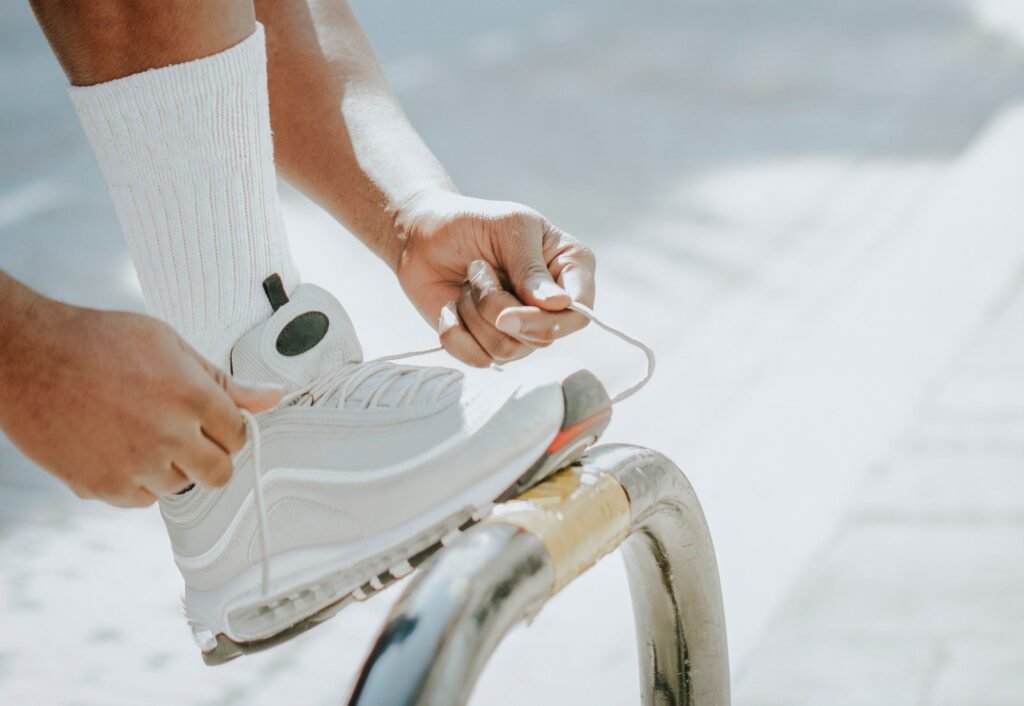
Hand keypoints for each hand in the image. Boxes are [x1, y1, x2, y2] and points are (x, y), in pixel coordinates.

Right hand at [0, 284, 282, 507]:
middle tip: (188, 436)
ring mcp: (135, 464)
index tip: (214, 422)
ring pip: (180, 486)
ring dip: (170, 467)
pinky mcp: (103, 486)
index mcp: (192, 395)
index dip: (229, 428)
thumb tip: (273, 397)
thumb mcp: (169, 345)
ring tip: (141, 431)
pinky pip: (142, 499)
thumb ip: (223, 380)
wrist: (28, 356)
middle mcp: (169, 434)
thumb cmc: (99, 341)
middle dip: (211, 456)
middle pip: (219, 473)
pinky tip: (118, 447)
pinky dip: (137, 481)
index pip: (239, 434)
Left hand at [394, 191, 595, 365]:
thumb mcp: (507, 227)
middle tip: (476, 270)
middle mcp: (551, 305)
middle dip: (496, 307)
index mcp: (569, 268)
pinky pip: (478, 359)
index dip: (548, 322)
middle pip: (541, 337)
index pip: (579, 313)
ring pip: (507, 350)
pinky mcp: (488, 345)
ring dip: (473, 314)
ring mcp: (521, 328)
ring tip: (466, 283)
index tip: (508, 314)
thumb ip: (531, 267)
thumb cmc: (471, 222)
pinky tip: (451, 306)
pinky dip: (455, 331)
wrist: (422, 238)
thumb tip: (559, 304)